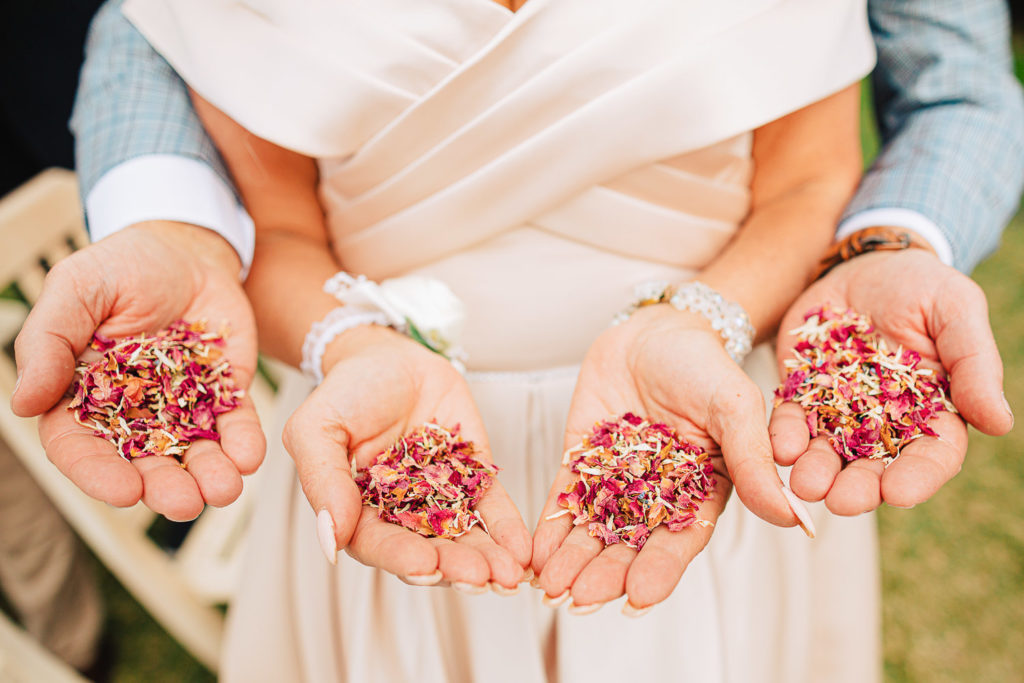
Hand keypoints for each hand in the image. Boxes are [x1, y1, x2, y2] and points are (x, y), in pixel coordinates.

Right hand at [12, 221, 263, 520]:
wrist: (186, 248)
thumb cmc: (121, 266)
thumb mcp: (75, 290)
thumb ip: (49, 343)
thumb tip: (22, 403)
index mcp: (81, 396)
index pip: (80, 447)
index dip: (99, 475)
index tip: (125, 493)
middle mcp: (130, 412)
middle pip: (142, 462)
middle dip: (165, 487)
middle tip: (185, 504)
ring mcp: (181, 406)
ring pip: (192, 452)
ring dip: (209, 475)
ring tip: (226, 489)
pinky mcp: (223, 393)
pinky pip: (233, 423)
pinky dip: (243, 442)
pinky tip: (251, 455)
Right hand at [283, 325, 531, 590]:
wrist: (387, 357)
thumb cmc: (344, 393)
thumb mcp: (316, 428)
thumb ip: (322, 481)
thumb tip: (330, 542)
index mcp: (357, 514)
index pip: (379, 545)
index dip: (402, 558)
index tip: (425, 567)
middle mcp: (400, 516)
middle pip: (428, 550)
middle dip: (455, 567)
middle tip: (480, 578)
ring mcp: (439, 499)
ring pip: (463, 536)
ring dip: (487, 558)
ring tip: (509, 574)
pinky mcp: (473, 477)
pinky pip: (491, 507)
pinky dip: (507, 529)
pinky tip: (522, 548)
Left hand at [532, 305, 805, 612]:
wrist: (658, 330)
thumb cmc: (704, 365)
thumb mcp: (735, 406)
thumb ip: (754, 460)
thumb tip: (794, 519)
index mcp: (701, 492)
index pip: (680, 541)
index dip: (660, 572)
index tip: (637, 599)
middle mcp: (658, 495)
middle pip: (630, 544)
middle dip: (604, 573)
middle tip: (578, 600)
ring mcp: (617, 480)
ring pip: (594, 529)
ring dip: (572, 560)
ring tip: (550, 589)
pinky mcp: (582, 459)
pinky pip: (565, 498)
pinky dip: (550, 526)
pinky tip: (534, 554)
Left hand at [771, 249, 1012, 513]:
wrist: (862, 263)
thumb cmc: (919, 284)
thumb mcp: (955, 309)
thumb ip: (974, 362)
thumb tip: (999, 423)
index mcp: (933, 411)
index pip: (931, 457)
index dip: (916, 479)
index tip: (898, 494)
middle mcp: (886, 423)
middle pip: (875, 467)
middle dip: (858, 488)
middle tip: (840, 501)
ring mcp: (840, 412)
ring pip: (829, 454)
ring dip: (817, 473)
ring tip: (804, 485)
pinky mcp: (802, 395)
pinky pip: (791, 423)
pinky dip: (785, 439)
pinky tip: (779, 449)